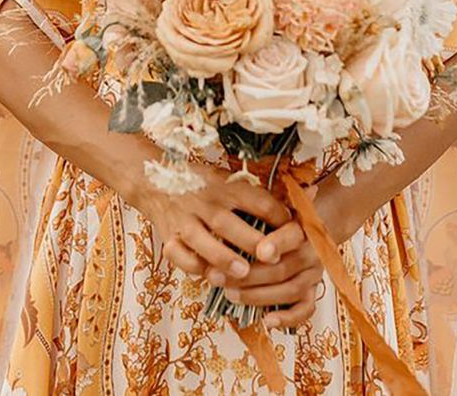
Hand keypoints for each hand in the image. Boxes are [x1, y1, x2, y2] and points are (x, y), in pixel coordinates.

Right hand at [138, 163, 289, 282]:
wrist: (153, 180)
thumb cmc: (200, 184)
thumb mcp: (226, 180)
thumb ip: (255, 194)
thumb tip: (303, 195)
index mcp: (224, 187)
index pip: (254, 199)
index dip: (276, 215)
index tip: (293, 231)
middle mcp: (204, 203)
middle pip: (228, 222)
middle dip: (250, 240)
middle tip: (272, 257)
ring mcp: (185, 221)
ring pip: (202, 241)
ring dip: (223, 258)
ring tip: (242, 272)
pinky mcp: (169, 237)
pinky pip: (179, 256)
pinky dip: (193, 267)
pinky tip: (210, 275)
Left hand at [206, 186, 323, 330]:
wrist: (315, 225)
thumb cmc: (283, 214)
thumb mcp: (275, 203)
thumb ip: (267, 202)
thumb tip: (260, 190)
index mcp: (303, 227)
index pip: (292, 235)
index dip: (277, 244)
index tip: (259, 251)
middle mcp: (311, 252)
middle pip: (283, 269)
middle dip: (249, 276)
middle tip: (219, 277)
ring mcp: (313, 274)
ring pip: (289, 291)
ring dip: (258, 296)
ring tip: (230, 294)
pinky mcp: (313, 292)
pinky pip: (305, 310)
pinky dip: (287, 318)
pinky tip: (266, 321)